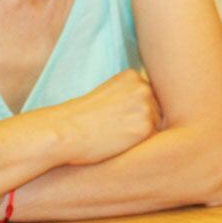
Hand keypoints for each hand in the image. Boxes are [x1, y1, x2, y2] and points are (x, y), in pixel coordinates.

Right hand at [44, 69, 160, 165]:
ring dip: (141, 135)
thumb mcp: (106, 95)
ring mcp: (147, 107)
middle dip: (140, 122)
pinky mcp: (147, 128)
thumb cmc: (79, 117)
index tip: (115, 117)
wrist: (64, 131)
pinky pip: (153, 142)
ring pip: (156, 127)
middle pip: (156, 111)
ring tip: (114, 136)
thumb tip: (152, 109)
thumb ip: (128, 96)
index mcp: (132, 75)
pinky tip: (119, 144)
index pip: (148, 97)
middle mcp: (144, 87)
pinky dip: (139, 146)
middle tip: (114, 128)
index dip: (133, 112)